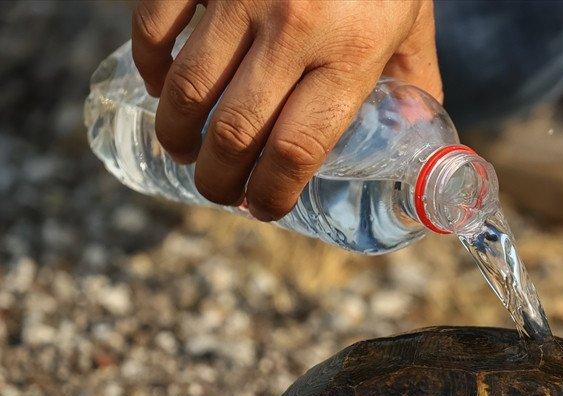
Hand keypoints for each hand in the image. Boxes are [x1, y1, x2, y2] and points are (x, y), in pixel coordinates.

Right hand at [131, 0, 440, 220]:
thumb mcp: (411, 20)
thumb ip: (412, 81)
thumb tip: (413, 144)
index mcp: (353, 52)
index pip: (298, 150)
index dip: (271, 194)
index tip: (261, 208)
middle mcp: (296, 29)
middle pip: (236, 133)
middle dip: (217, 179)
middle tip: (217, 190)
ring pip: (186, 90)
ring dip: (177, 135)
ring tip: (184, 150)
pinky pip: (154, 27)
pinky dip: (149, 67)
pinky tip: (160, 87)